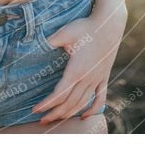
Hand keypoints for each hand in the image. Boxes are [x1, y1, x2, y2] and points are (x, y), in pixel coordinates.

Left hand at [31, 4, 127, 123]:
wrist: (110, 24)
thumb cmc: (86, 27)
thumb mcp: (65, 32)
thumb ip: (50, 41)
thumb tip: (34, 45)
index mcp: (76, 70)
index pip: (59, 94)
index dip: (46, 104)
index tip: (35, 110)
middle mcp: (87, 78)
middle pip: (69, 103)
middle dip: (54, 113)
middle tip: (41, 120)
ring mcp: (97, 79)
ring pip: (82, 103)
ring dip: (69, 113)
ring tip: (56, 119)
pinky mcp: (104, 76)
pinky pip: (100, 98)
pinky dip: (92, 109)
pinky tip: (84, 116)